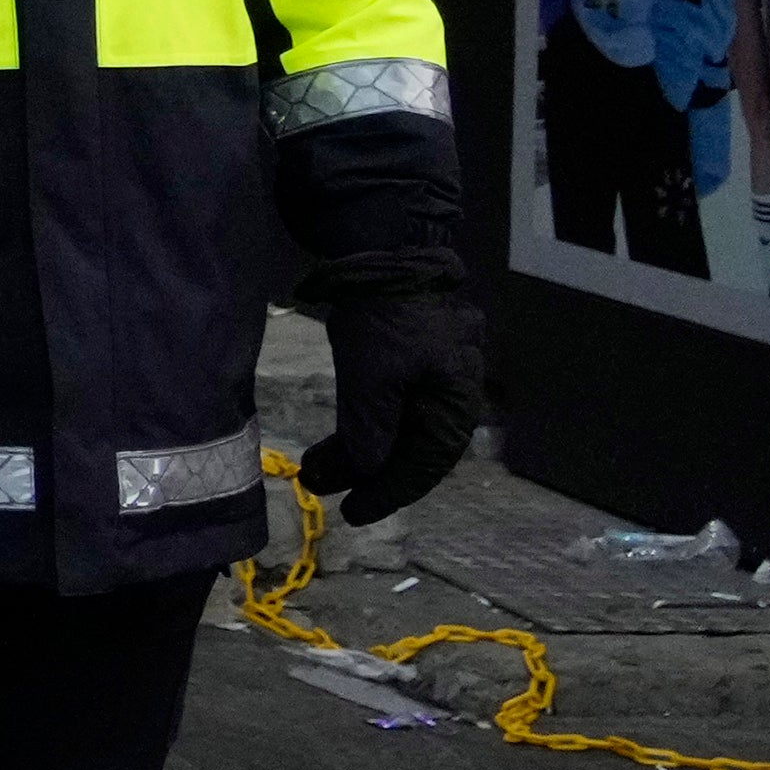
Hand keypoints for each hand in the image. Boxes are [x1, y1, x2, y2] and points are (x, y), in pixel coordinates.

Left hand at [292, 265, 488, 522]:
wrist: (385, 256)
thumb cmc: (385, 319)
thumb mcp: (373, 379)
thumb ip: (370, 430)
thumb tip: (369, 471)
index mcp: (455, 402)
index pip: (425, 466)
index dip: (388, 493)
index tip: (353, 513)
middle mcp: (452, 396)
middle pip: (409, 450)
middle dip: (364, 473)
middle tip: (321, 488)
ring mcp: (432, 378)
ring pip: (397, 430)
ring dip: (357, 452)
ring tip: (314, 468)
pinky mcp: (410, 364)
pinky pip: (391, 408)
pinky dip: (363, 427)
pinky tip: (334, 441)